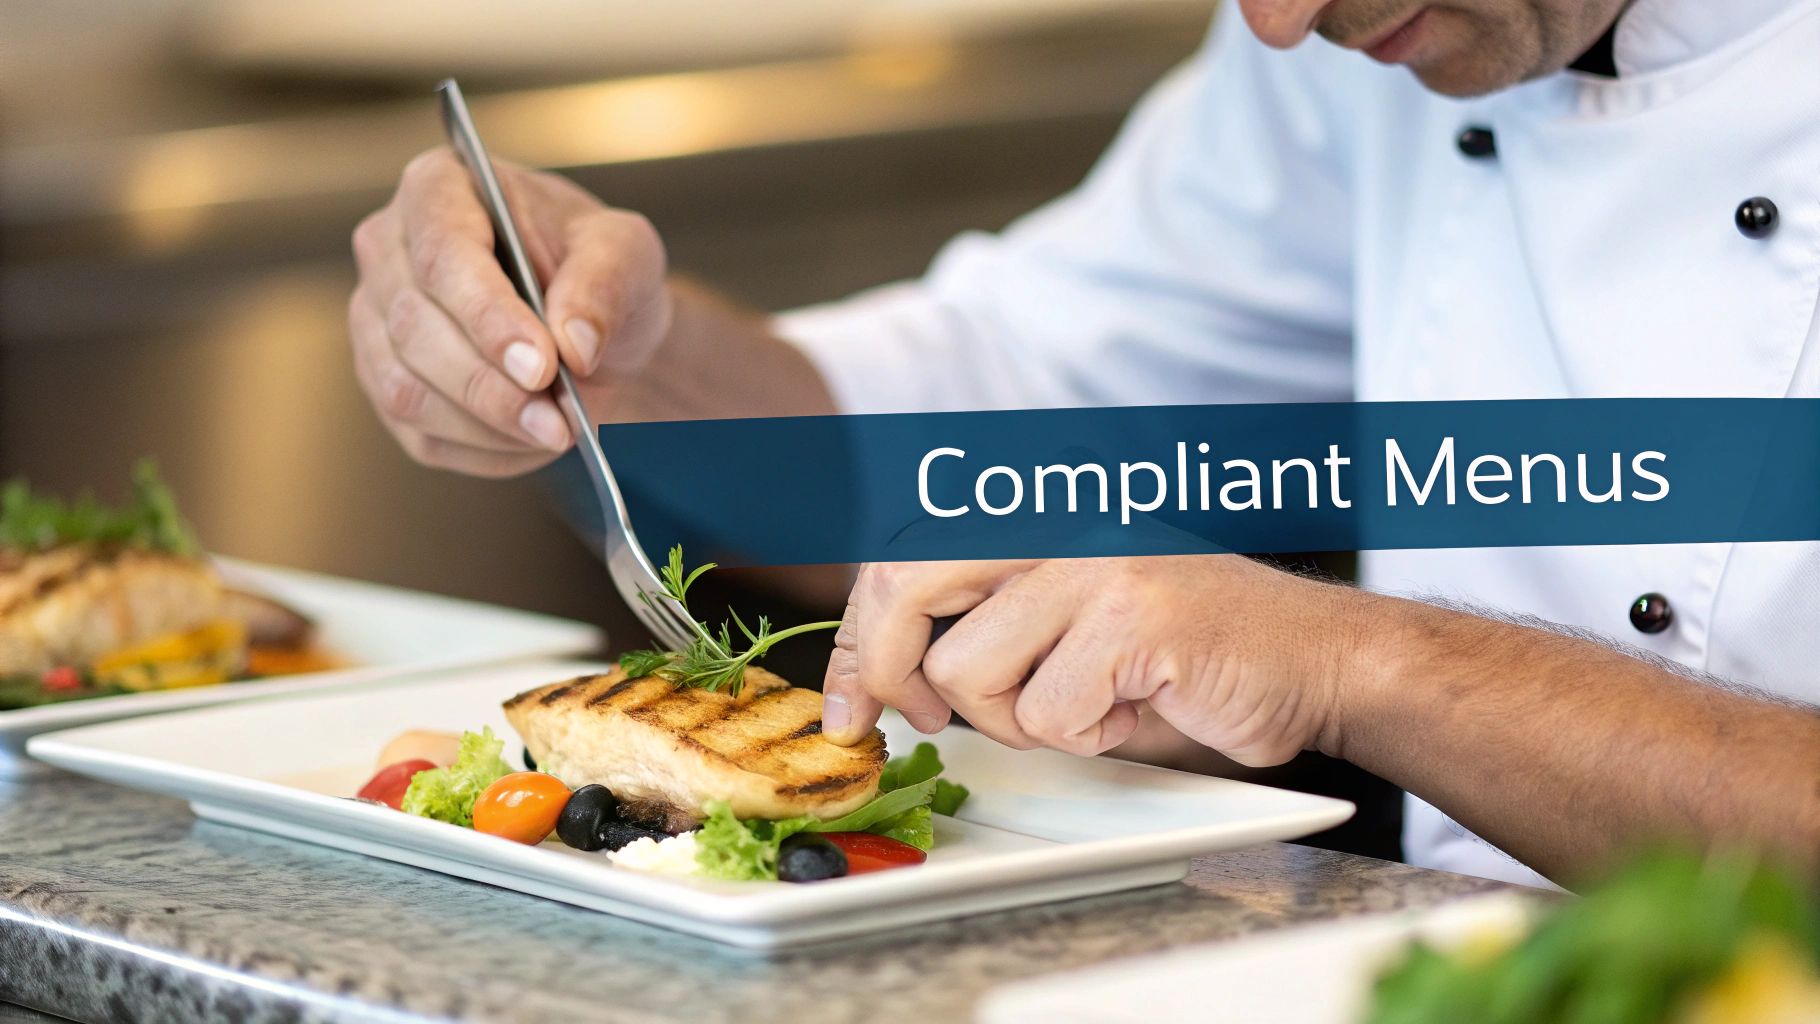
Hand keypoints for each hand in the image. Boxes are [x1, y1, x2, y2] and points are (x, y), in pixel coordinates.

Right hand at [348, 148, 671, 476]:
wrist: (593, 329)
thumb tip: (572, 343)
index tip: (542, 365)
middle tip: (559, 420)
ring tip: (556, 432)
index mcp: (438, 187)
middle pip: (414, 328)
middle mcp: (389, 248)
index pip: (443, 253)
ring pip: (404, 389)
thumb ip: (604, 284)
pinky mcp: (385, 383)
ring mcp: (376, 319)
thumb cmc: (600, 271)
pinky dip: (483, 449)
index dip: (488, 316)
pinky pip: (419, 434)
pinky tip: (531, 440)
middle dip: (492, 387)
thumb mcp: (627, 254)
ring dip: (487, 425)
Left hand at [820, 555, 1370, 765]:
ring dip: (1018, 719)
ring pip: (970, 670)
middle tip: (910, 722)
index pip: (900, 555)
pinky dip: (1085, 737)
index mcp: (1032, 507)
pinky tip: (1135, 709)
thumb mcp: (1065, 619)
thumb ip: (979, 620)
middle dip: (884, 669)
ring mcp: (1094, 559)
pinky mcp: (1130, 614)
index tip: (846, 704)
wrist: (1319, 660)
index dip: (856, 637)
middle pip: (905, 584)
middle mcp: (1057, 516)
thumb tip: (874, 670)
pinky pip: (1048, 712)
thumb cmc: (1187, 654)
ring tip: (1088, 703)